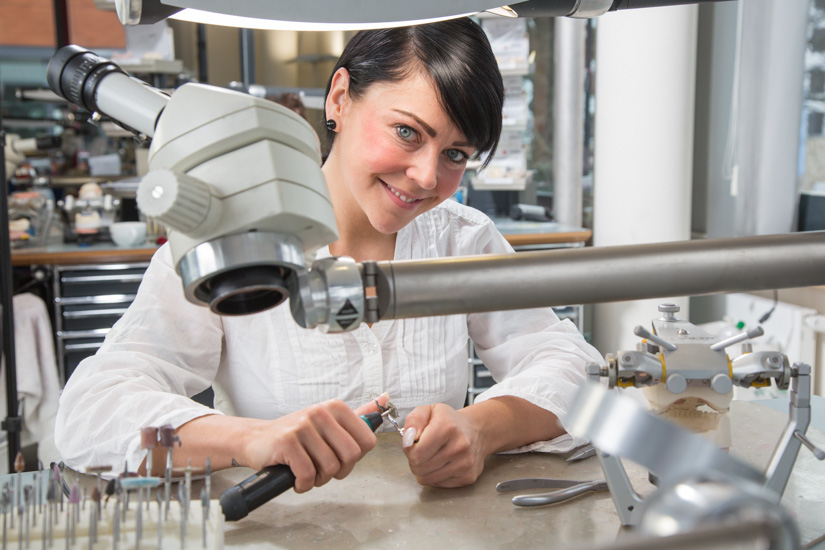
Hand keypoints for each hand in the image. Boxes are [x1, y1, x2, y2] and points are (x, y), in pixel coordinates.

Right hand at [240, 394, 389, 492]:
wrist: (257, 439)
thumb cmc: (297, 436)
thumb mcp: (329, 422)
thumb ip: (359, 415)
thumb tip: (386, 399)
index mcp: (336, 407)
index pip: (367, 441)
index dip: (354, 459)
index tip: (339, 458)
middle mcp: (321, 412)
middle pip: (351, 456)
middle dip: (338, 471)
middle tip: (322, 470)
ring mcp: (303, 426)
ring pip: (330, 468)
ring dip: (318, 479)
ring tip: (306, 471)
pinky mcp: (287, 442)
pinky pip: (308, 474)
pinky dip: (303, 484)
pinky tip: (296, 478)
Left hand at [401, 403, 485, 487]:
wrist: (477, 430)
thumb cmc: (450, 421)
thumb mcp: (429, 410)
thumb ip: (413, 420)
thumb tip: (408, 440)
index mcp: (447, 428)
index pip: (416, 453)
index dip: (409, 450)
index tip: (413, 444)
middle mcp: (459, 447)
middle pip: (420, 468)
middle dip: (415, 460)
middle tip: (422, 450)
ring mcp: (465, 464)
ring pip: (427, 479)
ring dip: (423, 470)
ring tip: (431, 457)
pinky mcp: (468, 477)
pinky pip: (439, 485)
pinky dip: (435, 476)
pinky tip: (441, 464)